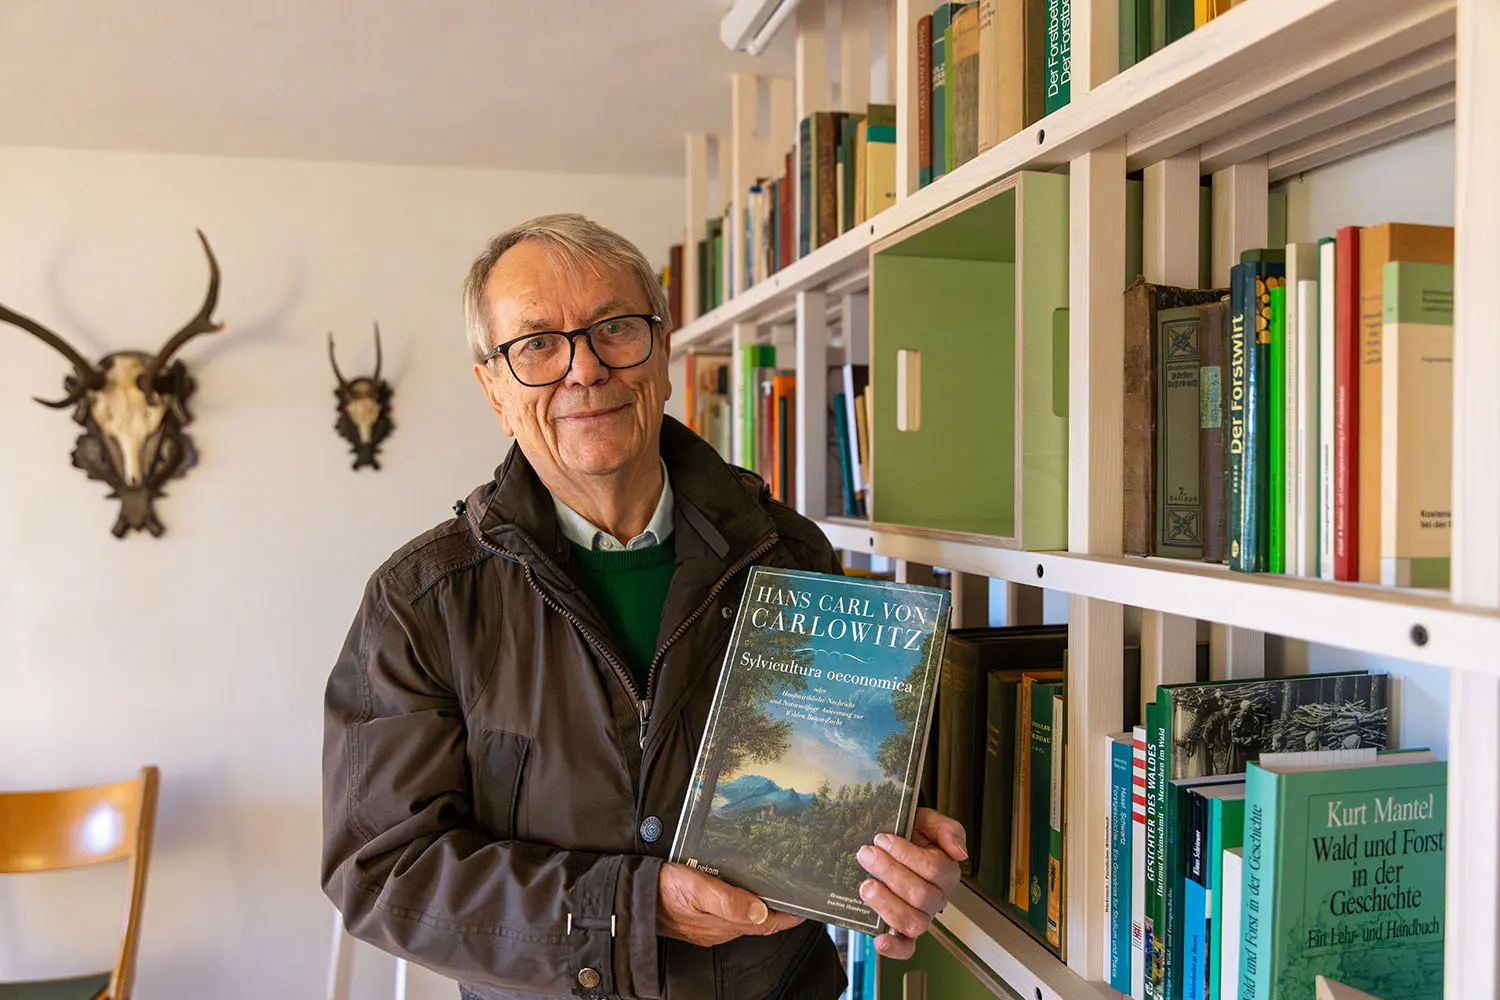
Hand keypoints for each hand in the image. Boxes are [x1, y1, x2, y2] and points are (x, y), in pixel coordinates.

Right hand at [657, 862, 804, 946]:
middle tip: (794, 891)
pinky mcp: (696, 916)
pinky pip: (727, 912)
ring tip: (774, 888)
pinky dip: (741, 902)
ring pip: (743, 916)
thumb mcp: (698, 889)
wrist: (630, 896)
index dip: (789, 916)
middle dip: (777, 909)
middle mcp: (719, 928)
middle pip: (758, 921)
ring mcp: (708, 924)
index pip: (766, 924)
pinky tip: (741, 888)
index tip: (807, 907)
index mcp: (723, 923)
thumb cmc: (663, 888)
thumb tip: (761, 912)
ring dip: (760, 905)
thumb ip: (729, 901)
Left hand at [855, 807, 965, 958]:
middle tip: (867, 854)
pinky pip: (906, 948)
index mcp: (945, 871)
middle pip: (921, 894)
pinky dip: (894, 948)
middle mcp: (935, 898)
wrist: (882, 844)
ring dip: (887, 903)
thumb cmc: (907, 833)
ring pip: (913, 922)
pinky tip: (880, 939)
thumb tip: (959, 851)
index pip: (933, 868)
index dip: (906, 854)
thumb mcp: (925, 820)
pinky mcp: (903, 932)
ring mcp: (920, 916)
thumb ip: (946, 829)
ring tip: (866, 885)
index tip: (882, 839)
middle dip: (889, 872)